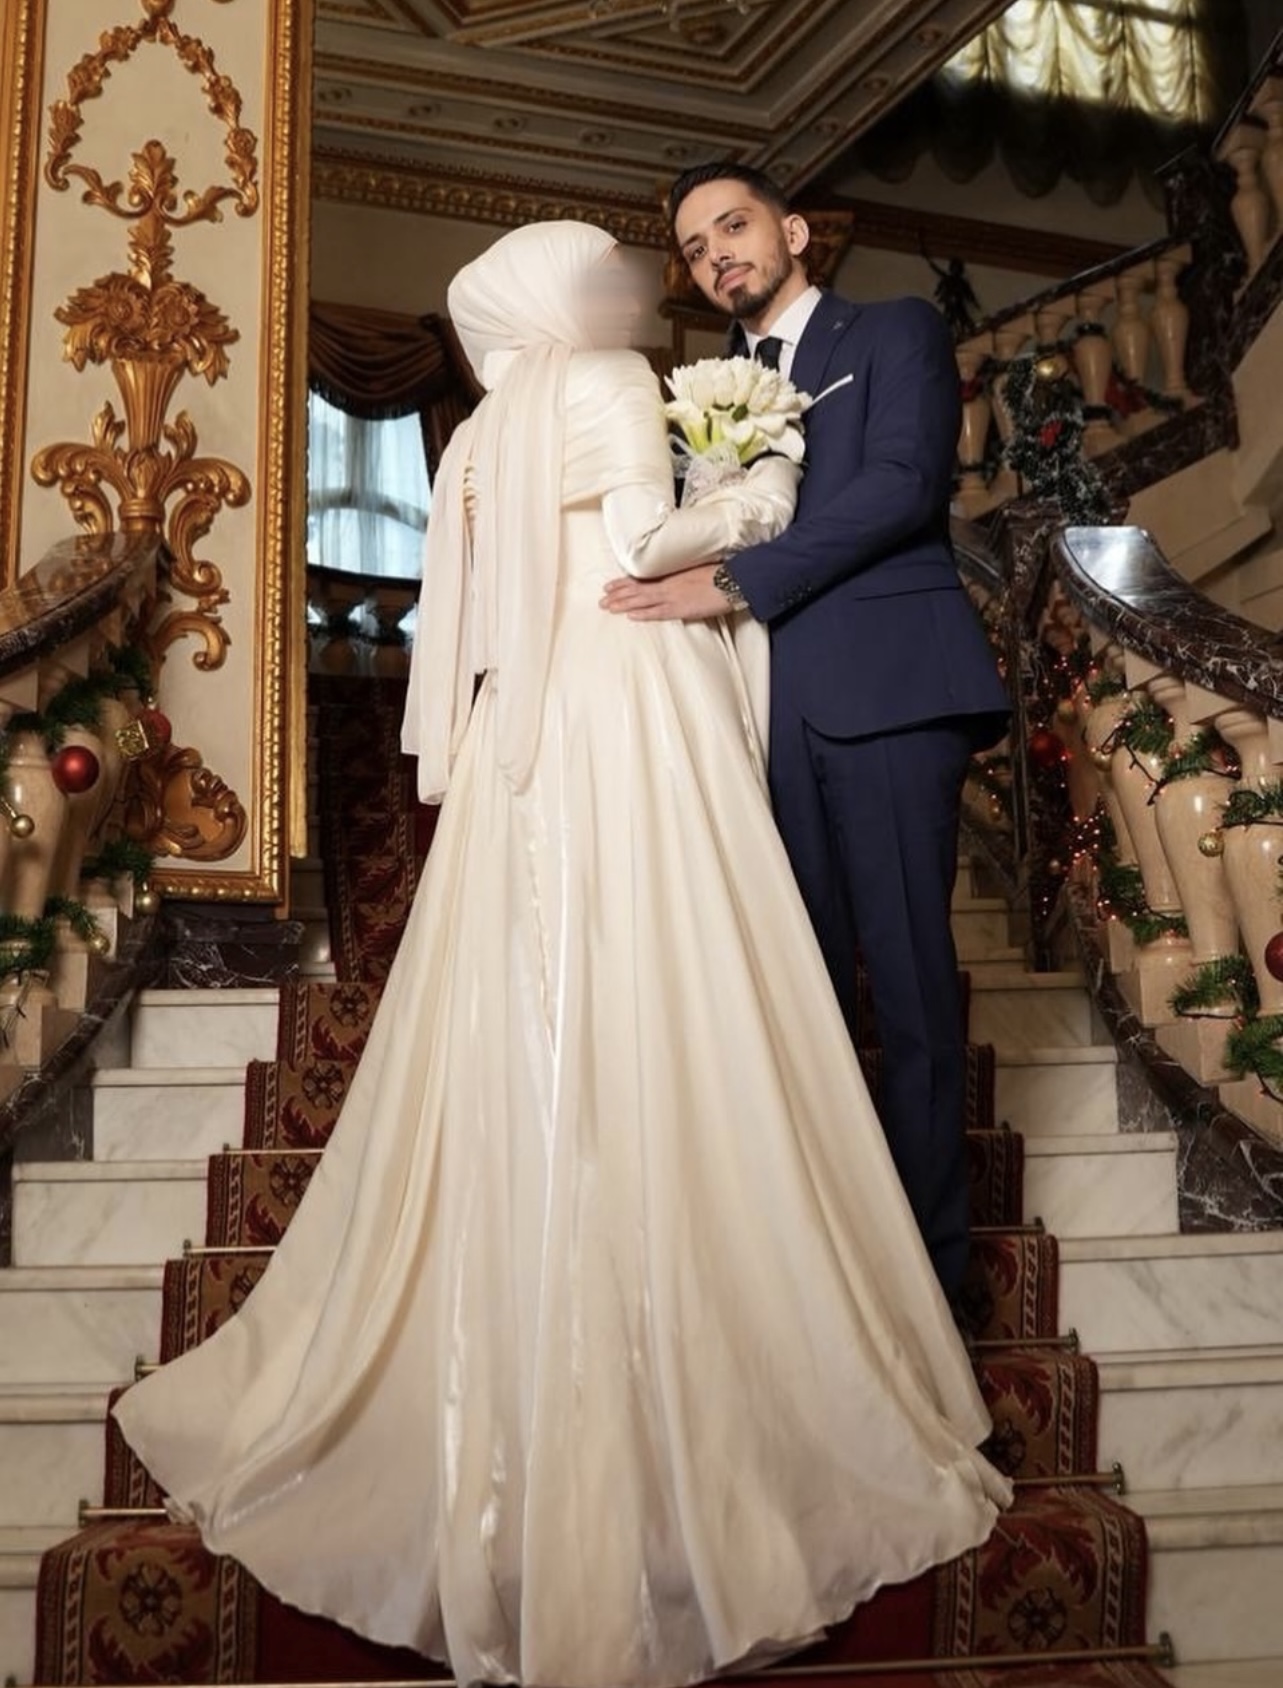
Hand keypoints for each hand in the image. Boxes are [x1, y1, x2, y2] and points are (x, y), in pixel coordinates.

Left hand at [601, 563, 730, 621]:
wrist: (733, 579)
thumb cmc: (718, 573)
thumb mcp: (695, 570)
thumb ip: (680, 577)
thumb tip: (672, 581)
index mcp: (671, 575)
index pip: (642, 579)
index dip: (624, 583)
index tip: (609, 585)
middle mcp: (669, 584)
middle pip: (637, 589)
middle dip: (618, 595)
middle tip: (601, 600)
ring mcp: (674, 596)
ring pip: (643, 601)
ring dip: (624, 604)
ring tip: (608, 607)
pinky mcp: (682, 608)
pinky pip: (659, 612)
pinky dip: (645, 614)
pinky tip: (631, 616)